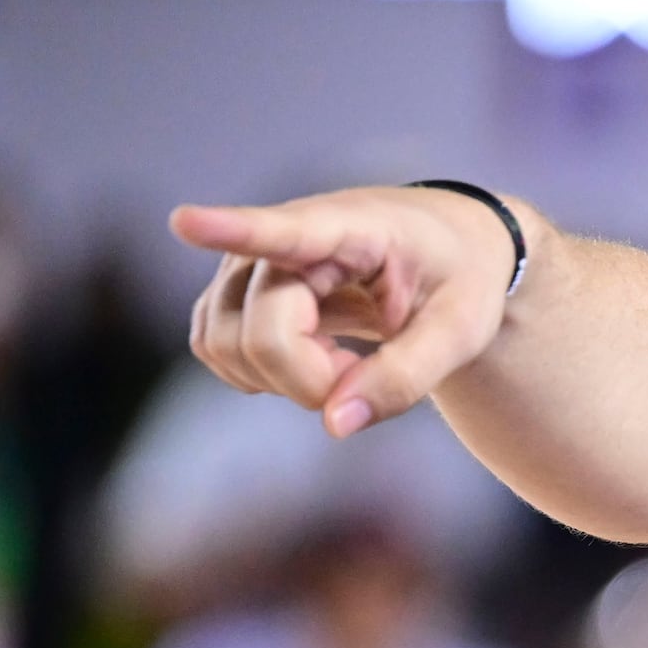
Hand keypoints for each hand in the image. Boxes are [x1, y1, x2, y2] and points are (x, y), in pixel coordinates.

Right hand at [170, 187, 521, 437]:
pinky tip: (314, 360)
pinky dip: (265, 377)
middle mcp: (282, 238)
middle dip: (312, 380)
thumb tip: (334, 425)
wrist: (448, 250)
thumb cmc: (460, 279)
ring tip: (346, 359)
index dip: (230, 229)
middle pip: (262, 334)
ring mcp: (247, 266)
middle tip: (367, 371)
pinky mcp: (231, 295)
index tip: (185, 222)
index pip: (283, 231)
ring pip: (226, 347)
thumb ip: (406, 377)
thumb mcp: (462, 329)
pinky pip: (218, 353)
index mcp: (352, 226)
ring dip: (286, 380)